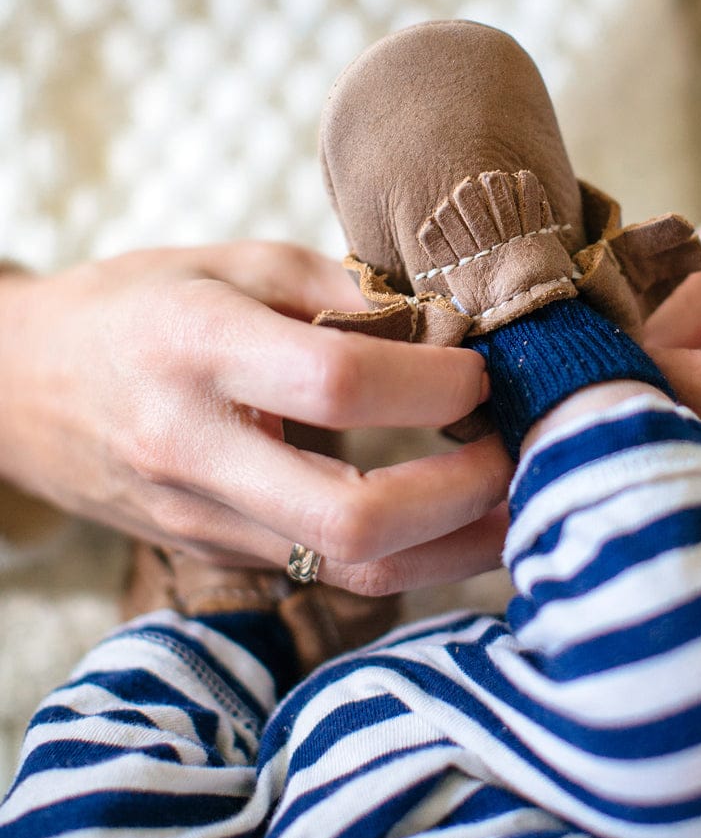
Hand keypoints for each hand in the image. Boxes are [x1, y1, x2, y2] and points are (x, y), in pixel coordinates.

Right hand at [0, 244, 511, 591]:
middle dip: (461, 494)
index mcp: (196, 347)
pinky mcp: (218, 555)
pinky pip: (330, 574)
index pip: (340, 384)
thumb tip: (446, 325)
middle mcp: (196, 449)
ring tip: (514, 502)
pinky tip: (453, 521)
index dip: (435, 383)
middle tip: (512, 451)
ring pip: (351, 570)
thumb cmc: (134, 309)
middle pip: (353, 519)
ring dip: (454, 547)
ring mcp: (203, 519)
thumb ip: (337, 291)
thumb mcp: (228, 263)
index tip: (481, 371)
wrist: (23, 390)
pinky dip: (409, 555)